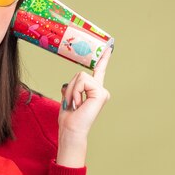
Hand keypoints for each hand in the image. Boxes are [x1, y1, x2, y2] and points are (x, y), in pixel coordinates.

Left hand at [56, 47, 111, 166]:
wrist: (71, 129)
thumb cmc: (69, 117)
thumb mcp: (67, 98)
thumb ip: (70, 88)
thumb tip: (66, 86)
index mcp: (93, 90)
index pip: (99, 70)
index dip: (104, 58)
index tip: (109, 46)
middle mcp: (100, 89)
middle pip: (80, 74)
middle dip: (71, 87)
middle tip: (72, 103)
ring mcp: (102, 91)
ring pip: (80, 76)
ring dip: (72, 90)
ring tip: (75, 104)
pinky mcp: (101, 93)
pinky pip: (82, 81)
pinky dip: (76, 92)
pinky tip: (79, 104)